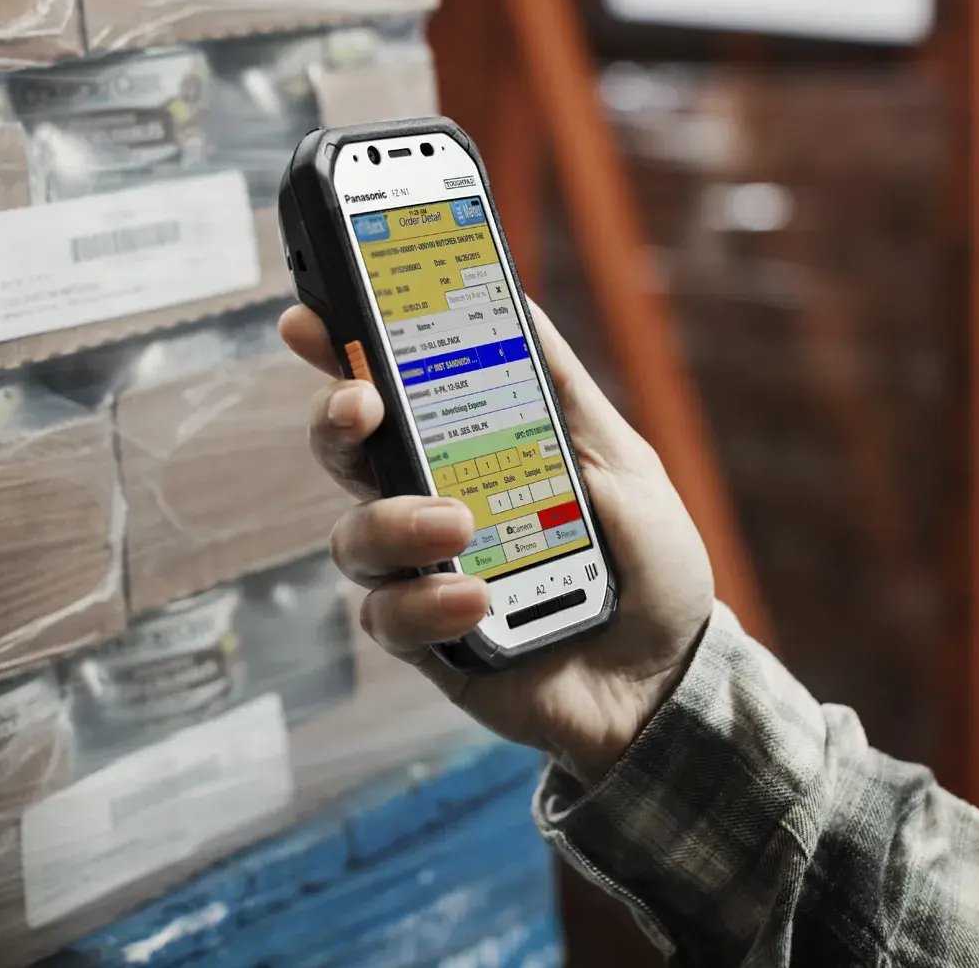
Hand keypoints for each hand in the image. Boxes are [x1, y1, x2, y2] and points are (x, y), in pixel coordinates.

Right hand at [280, 300, 714, 783]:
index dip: (339, 352)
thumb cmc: (648, 563)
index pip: (390, 391)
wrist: (668, 678)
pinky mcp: (427, 641)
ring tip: (458, 528)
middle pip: (347, 454)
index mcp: (467, 451)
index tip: (309, 321)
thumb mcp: (621, 460)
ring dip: (395, 523)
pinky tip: (476, 601)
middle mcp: (429, 505)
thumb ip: (562, 389)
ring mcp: (422, 574)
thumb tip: (513, 300)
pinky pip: (389, 617)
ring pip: (353, 537)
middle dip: (336, 423)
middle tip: (362, 407)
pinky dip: (426, 604)